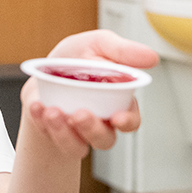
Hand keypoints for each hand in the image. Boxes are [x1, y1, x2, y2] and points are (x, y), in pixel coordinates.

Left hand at [21, 30, 158, 157]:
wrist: (43, 70)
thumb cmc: (77, 58)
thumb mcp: (98, 44)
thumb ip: (123, 51)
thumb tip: (153, 57)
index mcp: (117, 102)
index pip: (130, 120)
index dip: (127, 122)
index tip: (118, 118)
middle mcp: (99, 122)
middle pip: (104, 139)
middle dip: (92, 129)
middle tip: (79, 114)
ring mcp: (76, 132)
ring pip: (78, 147)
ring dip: (64, 133)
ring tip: (52, 111)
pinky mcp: (53, 134)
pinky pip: (50, 138)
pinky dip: (42, 123)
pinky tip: (38, 107)